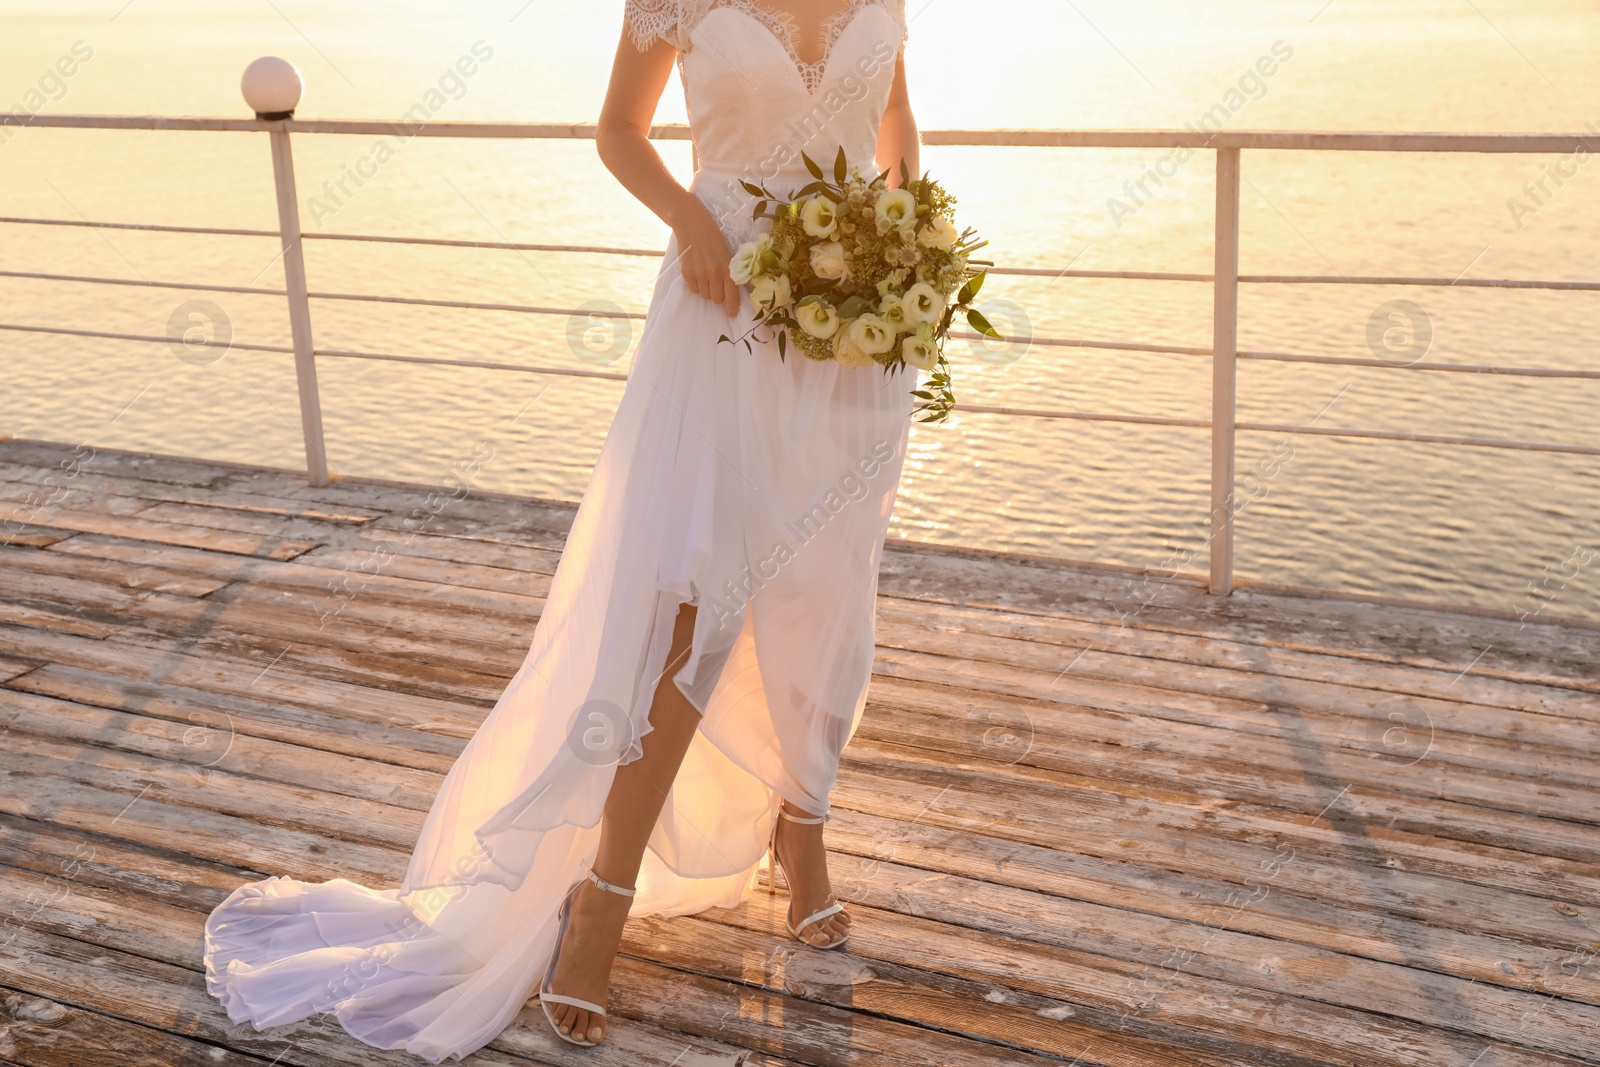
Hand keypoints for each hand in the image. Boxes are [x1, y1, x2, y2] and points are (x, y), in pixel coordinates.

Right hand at [670, 200, 741, 317]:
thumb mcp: (728, 254)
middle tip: (716, 284)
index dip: (732, 308)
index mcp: (728, 269)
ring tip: (706, 275)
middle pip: (717, 299)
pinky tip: (697, 273)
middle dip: (718, 295)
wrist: (693, 225)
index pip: (732, 296)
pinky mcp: (687, 273)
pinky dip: (696, 285)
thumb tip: (732, 292)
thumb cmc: (714, 239)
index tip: (732, 314)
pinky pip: (694, 289)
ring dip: (707, 289)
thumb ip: (730, 272)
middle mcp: (714, 274)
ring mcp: (700, 274)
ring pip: (705, 295)